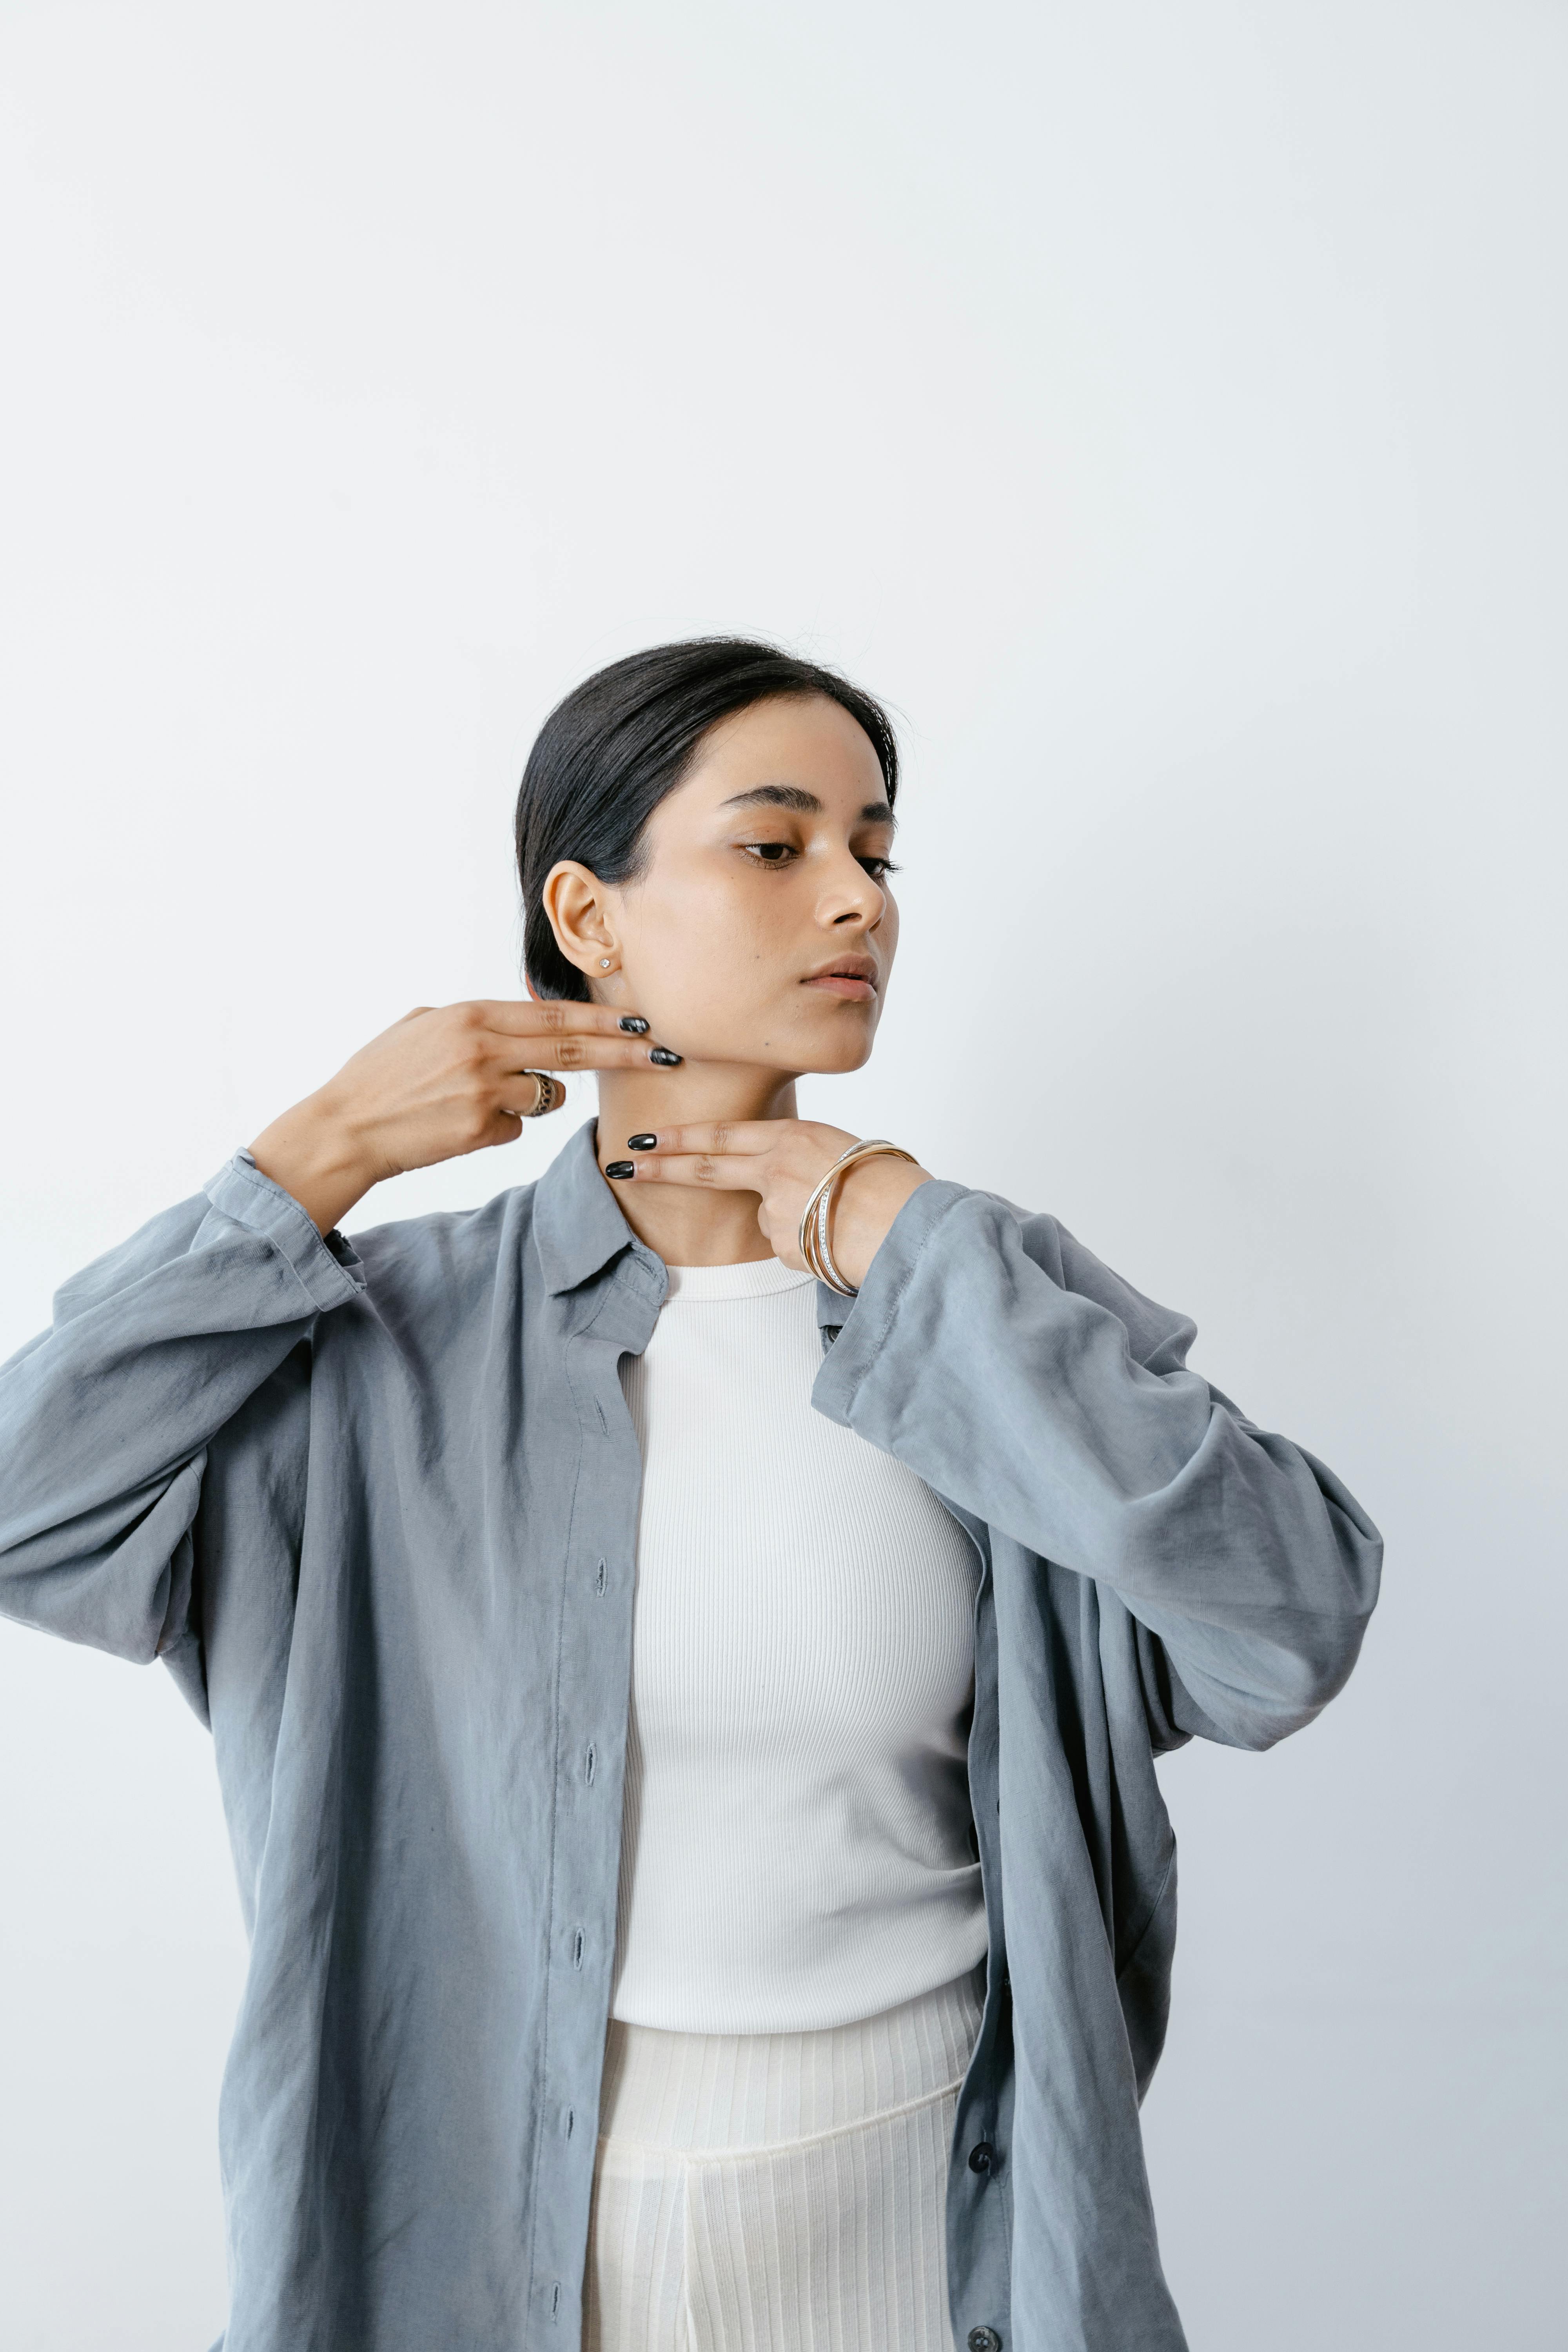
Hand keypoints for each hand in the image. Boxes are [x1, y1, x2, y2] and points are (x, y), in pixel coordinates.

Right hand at [250, 1000, 680, 1233]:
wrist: (347, 1126)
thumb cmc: (383, 1075)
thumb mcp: (426, 1026)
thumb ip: (479, 1022)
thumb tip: (523, 1025)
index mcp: (470, 1016)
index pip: (555, 1015)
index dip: (603, 1020)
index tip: (642, 1023)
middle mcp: (482, 1049)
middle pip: (573, 1050)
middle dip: (624, 1052)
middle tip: (664, 1055)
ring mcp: (482, 1091)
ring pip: (546, 1094)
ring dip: (534, 1096)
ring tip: (477, 1096)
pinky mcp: (478, 1130)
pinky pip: (515, 1128)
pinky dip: (498, 1127)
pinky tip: (457, 1124)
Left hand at [606, 1120, 931, 1290]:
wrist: (913, 1222)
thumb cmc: (887, 1184)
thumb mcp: (839, 1150)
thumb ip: (796, 1157)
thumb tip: (771, 1178)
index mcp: (792, 1135)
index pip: (722, 1134)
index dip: (681, 1137)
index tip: (645, 1138)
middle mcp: (777, 1165)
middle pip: (708, 1166)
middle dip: (662, 1165)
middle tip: (626, 1164)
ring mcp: (778, 1205)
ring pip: (767, 1217)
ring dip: (794, 1224)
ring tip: (838, 1220)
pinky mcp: (786, 1242)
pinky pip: (788, 1246)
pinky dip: (808, 1246)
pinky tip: (836, 1240)